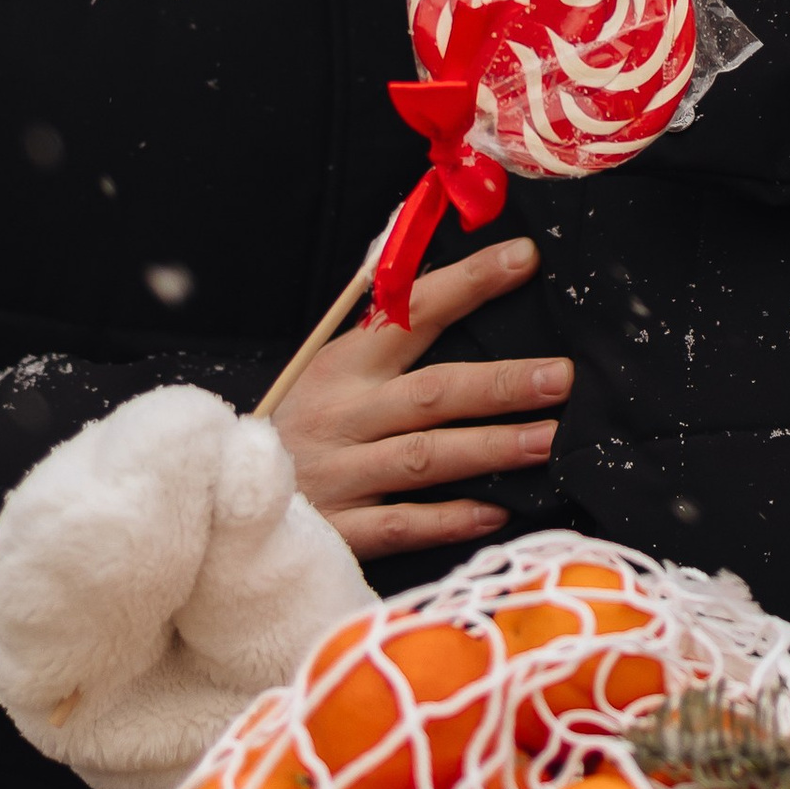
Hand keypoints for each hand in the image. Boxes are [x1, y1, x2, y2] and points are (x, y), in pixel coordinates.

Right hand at [271, 237, 566, 562]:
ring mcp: (340, 474)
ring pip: (426, 456)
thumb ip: (388, 345)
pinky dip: (450, 517)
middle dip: (501, 382)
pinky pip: (402, 524)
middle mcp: (342, 415)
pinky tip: (498, 509)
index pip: (411, 311)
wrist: (228, 508)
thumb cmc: (302, 433)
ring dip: (491, 447)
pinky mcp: (338, 530)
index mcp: (342, 366)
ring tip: (548, 439)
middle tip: (561, 376)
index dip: (468, 283)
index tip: (524, 258)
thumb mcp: (332, 378)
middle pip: (432, 392)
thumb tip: (456, 287)